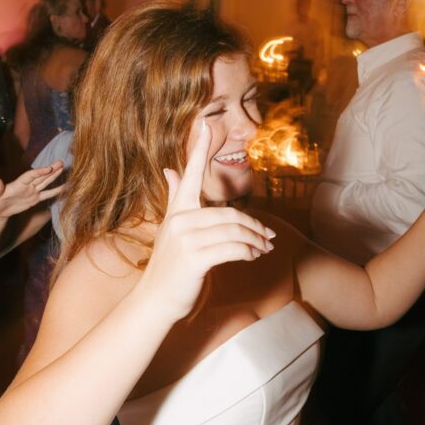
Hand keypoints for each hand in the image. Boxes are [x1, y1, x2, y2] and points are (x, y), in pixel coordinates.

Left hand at [0, 162, 64, 219]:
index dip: (40, 171)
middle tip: (61, 162)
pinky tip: (64, 187)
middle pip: (41, 176)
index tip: (49, 168)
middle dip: (51, 169)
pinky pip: (47, 194)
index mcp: (18, 183)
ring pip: (45, 182)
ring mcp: (32, 192)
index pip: (31, 175)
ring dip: (54, 176)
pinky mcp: (34, 199)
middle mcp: (27, 185)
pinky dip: (55, 191)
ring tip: (63, 168)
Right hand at [141, 121, 274, 322]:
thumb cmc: (167, 266)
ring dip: (256, 241)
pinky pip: (234, 249)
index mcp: (178, 211)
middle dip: (255, 225)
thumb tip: (169, 169)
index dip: (200, 149)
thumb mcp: (169, 229)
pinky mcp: (195, 258)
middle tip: (269, 236)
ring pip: (236, 232)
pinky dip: (249, 252)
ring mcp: (187, 239)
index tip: (207, 123)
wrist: (155, 300)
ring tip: (264, 249)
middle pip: (231, 214)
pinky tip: (253, 257)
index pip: (190, 174)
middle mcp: (181, 220)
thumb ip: (174, 197)